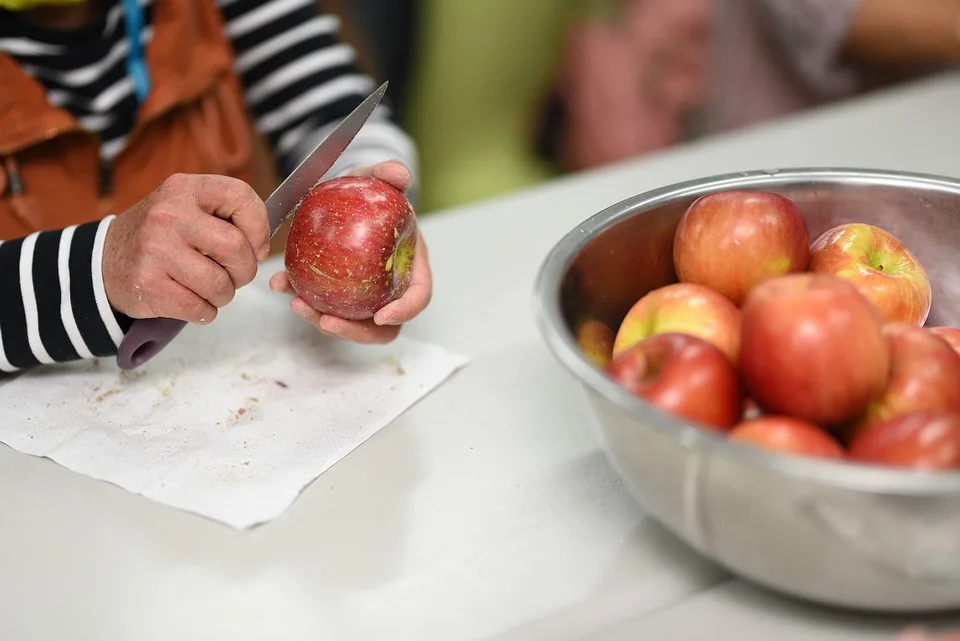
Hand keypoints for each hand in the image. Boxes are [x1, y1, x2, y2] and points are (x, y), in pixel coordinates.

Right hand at [103, 173, 269, 323]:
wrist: (103, 261)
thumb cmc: (160, 236)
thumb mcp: (186, 206)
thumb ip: (225, 215)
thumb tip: (261, 247)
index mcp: (184, 188)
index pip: (241, 196)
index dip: (259, 227)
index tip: (255, 246)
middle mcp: (169, 214)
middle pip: (236, 248)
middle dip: (244, 270)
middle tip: (233, 274)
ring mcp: (156, 250)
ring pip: (221, 284)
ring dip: (224, 295)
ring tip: (210, 288)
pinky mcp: (148, 284)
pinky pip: (200, 308)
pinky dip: (205, 311)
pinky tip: (192, 301)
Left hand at [269, 160, 433, 343]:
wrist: (345, 198)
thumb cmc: (368, 194)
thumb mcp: (375, 179)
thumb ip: (387, 174)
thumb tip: (399, 174)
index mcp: (411, 266)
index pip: (418, 297)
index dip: (404, 311)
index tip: (381, 315)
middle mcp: (390, 288)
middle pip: (383, 327)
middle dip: (356, 332)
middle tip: (327, 320)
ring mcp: (364, 296)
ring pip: (351, 323)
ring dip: (323, 320)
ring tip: (297, 304)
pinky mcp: (337, 294)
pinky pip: (322, 305)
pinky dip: (300, 298)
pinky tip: (280, 285)